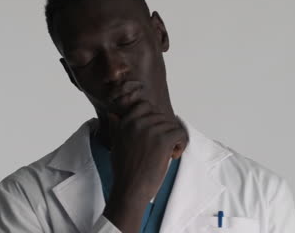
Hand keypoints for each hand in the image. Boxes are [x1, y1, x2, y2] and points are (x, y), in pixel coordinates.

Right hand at [106, 84, 187, 202]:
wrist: (130, 189)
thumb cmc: (124, 170)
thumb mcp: (115, 144)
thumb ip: (116, 127)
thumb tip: (113, 114)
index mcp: (126, 122)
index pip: (145, 106)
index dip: (154, 119)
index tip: (154, 134)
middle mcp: (138, 123)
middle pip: (162, 116)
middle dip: (165, 131)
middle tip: (162, 149)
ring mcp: (151, 130)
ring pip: (173, 125)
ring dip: (174, 139)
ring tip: (168, 153)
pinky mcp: (163, 140)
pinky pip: (181, 133)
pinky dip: (181, 144)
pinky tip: (173, 155)